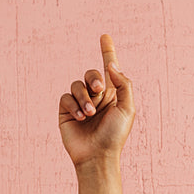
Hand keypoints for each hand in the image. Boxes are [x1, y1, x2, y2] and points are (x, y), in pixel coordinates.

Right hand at [59, 33, 134, 167]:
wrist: (97, 156)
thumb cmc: (115, 136)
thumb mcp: (127, 109)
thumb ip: (123, 84)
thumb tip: (111, 66)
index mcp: (113, 95)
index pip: (109, 68)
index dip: (107, 52)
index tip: (104, 36)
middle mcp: (96, 97)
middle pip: (91, 73)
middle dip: (94, 79)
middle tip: (99, 90)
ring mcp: (81, 104)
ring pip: (77, 84)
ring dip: (84, 97)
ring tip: (89, 114)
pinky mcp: (67, 112)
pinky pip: (66, 97)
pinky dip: (73, 105)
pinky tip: (80, 118)